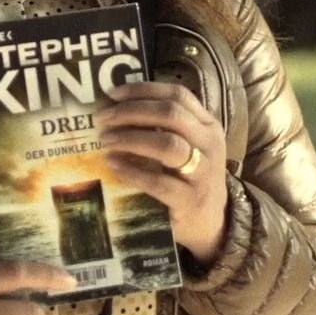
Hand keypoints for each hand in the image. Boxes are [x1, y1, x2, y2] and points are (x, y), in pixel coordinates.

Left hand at [99, 81, 228, 265]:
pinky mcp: (191, 201)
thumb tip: (116, 108)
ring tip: (106, 140)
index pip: (177, 95)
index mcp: (207, 125)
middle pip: (171, 114)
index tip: (113, 94)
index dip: (143, 90)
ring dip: (132, 138)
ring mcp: (203, 173)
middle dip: (132, 112)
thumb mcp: (187, 147)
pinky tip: (113, 165)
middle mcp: (209, 144)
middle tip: (104, 118)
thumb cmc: (189, 178)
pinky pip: (159, 182)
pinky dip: (133, 171)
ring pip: (168, 145)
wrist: (211, 223)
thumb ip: (163, 127)